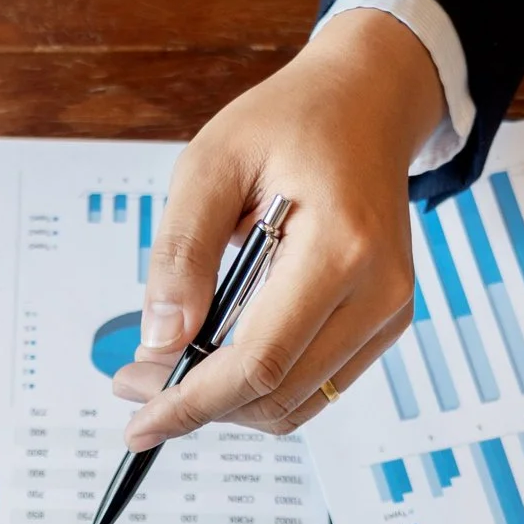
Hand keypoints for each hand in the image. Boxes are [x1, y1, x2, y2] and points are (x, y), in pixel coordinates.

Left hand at [112, 7, 444, 450]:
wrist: (365, 103)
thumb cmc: (292, 121)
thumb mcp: (211, 164)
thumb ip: (181, 253)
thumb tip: (159, 341)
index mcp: (340, 246)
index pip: (259, 360)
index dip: (192, 401)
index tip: (139, 420)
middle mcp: (377, 290)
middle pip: (276, 394)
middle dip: (197, 404)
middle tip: (135, 380)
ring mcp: (388, 312)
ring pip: (295, 405)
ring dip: (227, 405)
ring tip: (171, 371)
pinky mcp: (383, 323)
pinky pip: (315, 387)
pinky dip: (259, 389)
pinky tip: (218, 360)